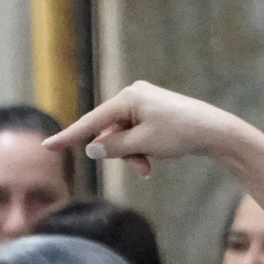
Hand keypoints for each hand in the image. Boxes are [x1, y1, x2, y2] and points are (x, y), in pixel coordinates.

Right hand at [41, 80, 246, 173]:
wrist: (215, 131)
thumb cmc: (180, 134)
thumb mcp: (142, 145)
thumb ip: (113, 148)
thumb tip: (92, 149)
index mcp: (128, 97)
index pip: (92, 121)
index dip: (70, 136)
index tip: (48, 146)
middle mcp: (133, 95)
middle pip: (110, 131)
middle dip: (121, 153)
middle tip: (142, 168)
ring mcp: (144, 103)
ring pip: (124, 136)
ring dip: (133, 155)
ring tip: (150, 167)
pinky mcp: (154, 112)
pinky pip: (137, 134)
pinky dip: (142, 149)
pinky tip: (156, 158)